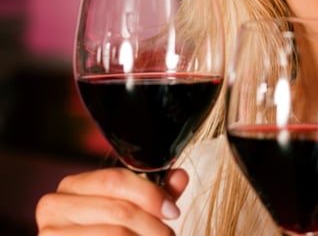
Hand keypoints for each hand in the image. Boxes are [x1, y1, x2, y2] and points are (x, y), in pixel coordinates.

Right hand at [36, 167, 188, 235]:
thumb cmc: (108, 231)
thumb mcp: (130, 207)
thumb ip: (154, 193)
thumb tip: (179, 177)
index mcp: (71, 186)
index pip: (116, 180)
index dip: (150, 194)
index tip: (172, 211)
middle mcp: (53, 206)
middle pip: (119, 210)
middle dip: (153, 224)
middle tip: (169, 234)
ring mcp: (50, 233)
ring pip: (116, 234)